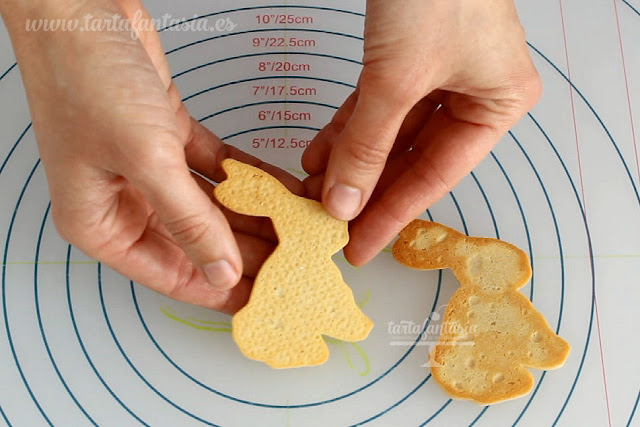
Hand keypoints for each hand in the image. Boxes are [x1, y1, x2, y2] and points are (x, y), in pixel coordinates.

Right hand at [1, 0, 301, 312]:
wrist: (78, 8)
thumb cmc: (86, 79)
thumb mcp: (145, 161)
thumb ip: (188, 221)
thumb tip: (221, 270)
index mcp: (101, 223)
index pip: (172, 273)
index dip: (221, 290)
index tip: (263, 300)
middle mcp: (124, 200)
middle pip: (198, 241)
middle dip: (247, 251)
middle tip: (294, 262)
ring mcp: (147, 168)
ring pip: (211, 205)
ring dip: (254, 214)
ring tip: (297, 229)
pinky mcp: (166, 137)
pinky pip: (216, 169)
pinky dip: (247, 177)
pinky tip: (280, 190)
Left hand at [302, 0, 541, 264]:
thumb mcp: (397, 78)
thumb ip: (368, 143)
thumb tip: (345, 201)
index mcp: (497, 104)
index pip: (436, 176)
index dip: (394, 214)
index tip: (362, 247)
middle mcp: (474, 92)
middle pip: (411, 158)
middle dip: (367, 189)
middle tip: (332, 227)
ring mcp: (440, 74)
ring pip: (389, 134)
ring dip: (350, 161)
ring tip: (315, 193)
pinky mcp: (408, 57)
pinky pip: (375, 105)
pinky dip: (347, 128)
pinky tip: (320, 155)